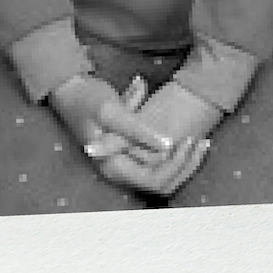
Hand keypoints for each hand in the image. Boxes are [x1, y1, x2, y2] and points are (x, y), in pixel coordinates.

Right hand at [48, 72, 212, 198]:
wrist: (69, 89)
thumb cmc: (88, 98)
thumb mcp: (112, 111)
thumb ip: (138, 130)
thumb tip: (167, 146)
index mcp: (113, 167)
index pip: (155, 181)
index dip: (176, 165)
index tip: (189, 140)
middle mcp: (120, 171)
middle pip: (163, 184)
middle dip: (185, 166)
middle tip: (203, 141)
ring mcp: (126, 163)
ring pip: (164, 176)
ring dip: (184, 162)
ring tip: (202, 140)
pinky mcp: (131, 153)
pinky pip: (160, 164)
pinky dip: (176, 154)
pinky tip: (191, 137)